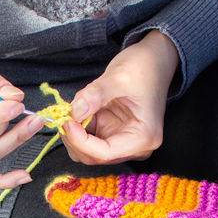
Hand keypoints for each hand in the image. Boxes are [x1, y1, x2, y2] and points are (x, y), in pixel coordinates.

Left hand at [61, 30, 179, 164]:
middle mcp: (135, 146)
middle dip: (74, 138)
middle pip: (94, 156)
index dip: (80, 141)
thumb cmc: (145, 68)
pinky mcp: (111, 133)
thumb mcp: (119, 77)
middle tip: (63, 115)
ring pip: (87, 151)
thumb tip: (73, 112)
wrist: (154, 60)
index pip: (105, 153)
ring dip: (73, 133)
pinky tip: (79, 108)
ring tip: (72, 109)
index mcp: (143, 137)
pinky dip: (77, 126)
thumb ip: (95, 95)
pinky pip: (88, 138)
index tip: (66, 121)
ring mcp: (122, 141)